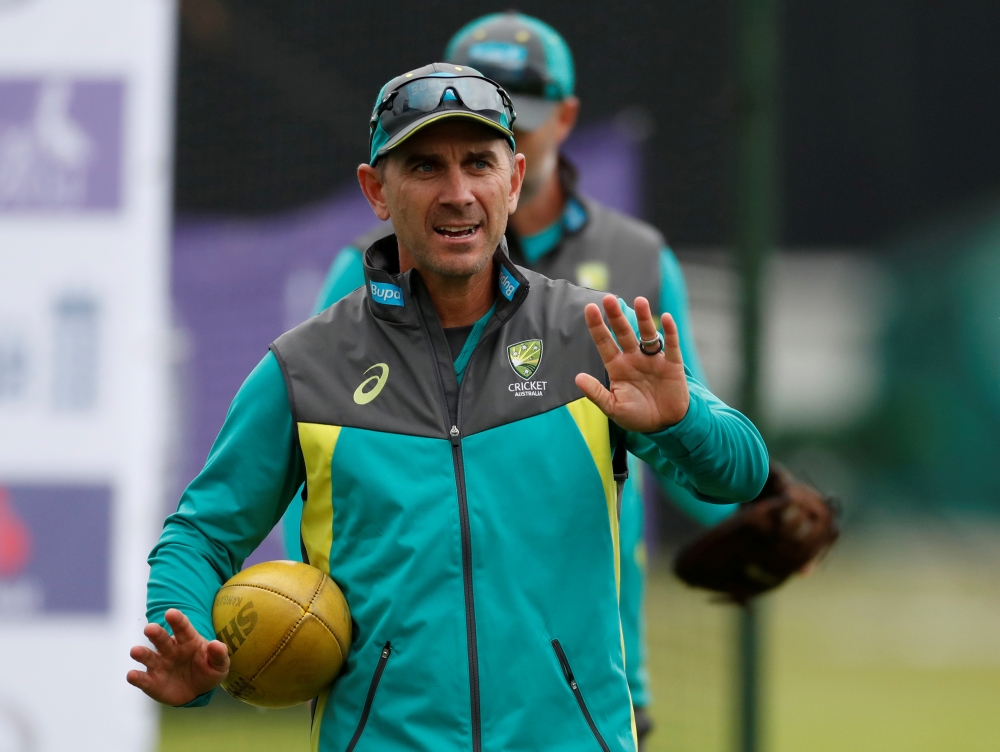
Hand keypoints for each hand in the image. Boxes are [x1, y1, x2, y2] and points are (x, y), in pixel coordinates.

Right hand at [127, 608, 229, 705]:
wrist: (199, 690)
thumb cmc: (209, 670)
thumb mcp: (220, 664)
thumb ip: (219, 654)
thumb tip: (216, 644)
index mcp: (188, 640)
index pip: (183, 627)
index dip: (177, 620)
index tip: (171, 613)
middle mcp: (170, 649)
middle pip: (162, 639)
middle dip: (156, 633)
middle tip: (150, 628)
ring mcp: (159, 665)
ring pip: (148, 656)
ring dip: (142, 653)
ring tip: (135, 651)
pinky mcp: (152, 682)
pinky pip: (143, 679)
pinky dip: (136, 677)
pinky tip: (132, 675)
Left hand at [575, 295, 689, 432]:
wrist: (665, 425)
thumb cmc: (637, 416)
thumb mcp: (613, 408)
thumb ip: (597, 393)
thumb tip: (578, 378)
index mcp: (618, 367)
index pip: (604, 342)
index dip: (597, 326)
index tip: (590, 308)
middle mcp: (634, 358)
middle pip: (624, 333)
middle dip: (616, 316)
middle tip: (608, 298)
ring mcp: (653, 360)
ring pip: (647, 334)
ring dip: (644, 318)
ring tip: (639, 301)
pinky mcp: (672, 365)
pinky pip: (672, 345)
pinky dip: (670, 332)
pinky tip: (665, 318)